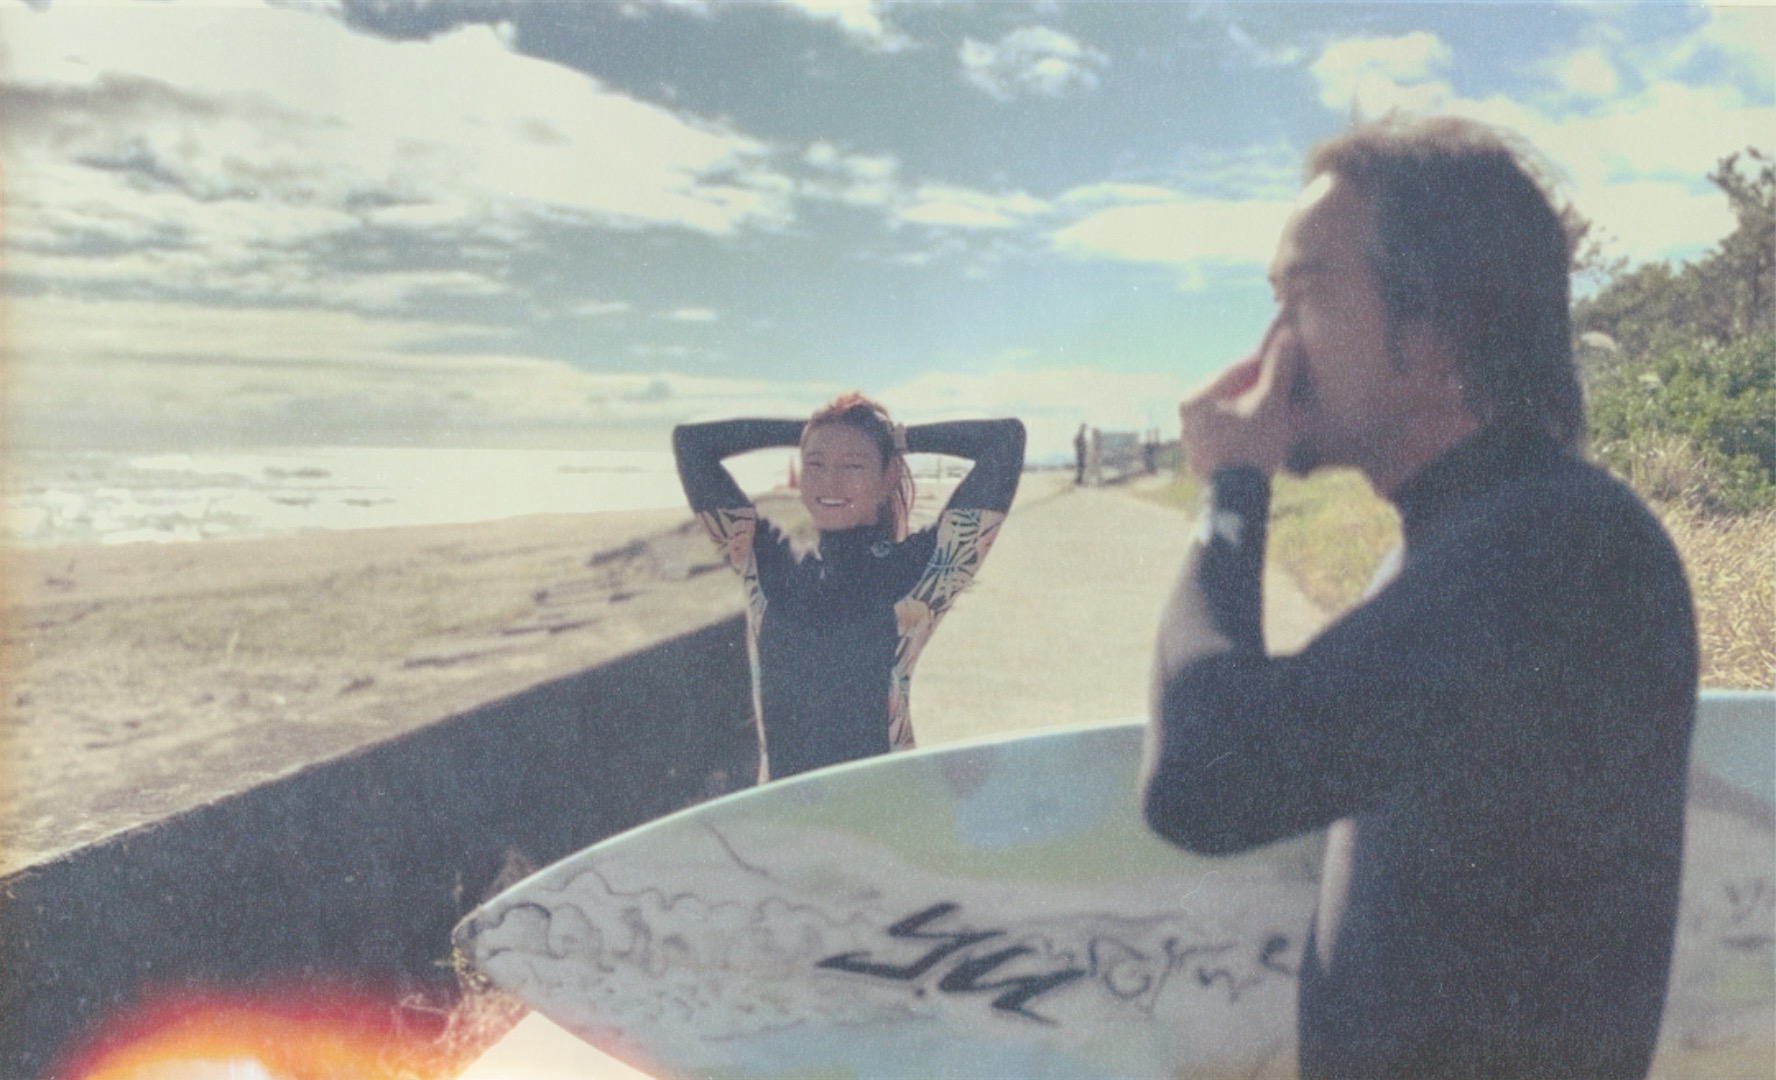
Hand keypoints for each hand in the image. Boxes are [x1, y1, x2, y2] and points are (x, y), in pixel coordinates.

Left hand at [1178, 319, 1305, 480]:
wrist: (1239, 497)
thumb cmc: (1253, 444)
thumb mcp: (1270, 402)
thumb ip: (1278, 368)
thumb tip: (1286, 336)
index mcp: (1196, 397)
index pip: (1237, 371)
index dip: (1266, 363)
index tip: (1287, 358)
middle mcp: (1187, 416)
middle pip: (1232, 393)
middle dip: (1261, 390)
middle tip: (1286, 387)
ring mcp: (1192, 439)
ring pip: (1231, 415)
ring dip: (1255, 411)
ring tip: (1281, 411)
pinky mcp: (1202, 459)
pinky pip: (1228, 435)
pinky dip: (1246, 430)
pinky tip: (1267, 433)